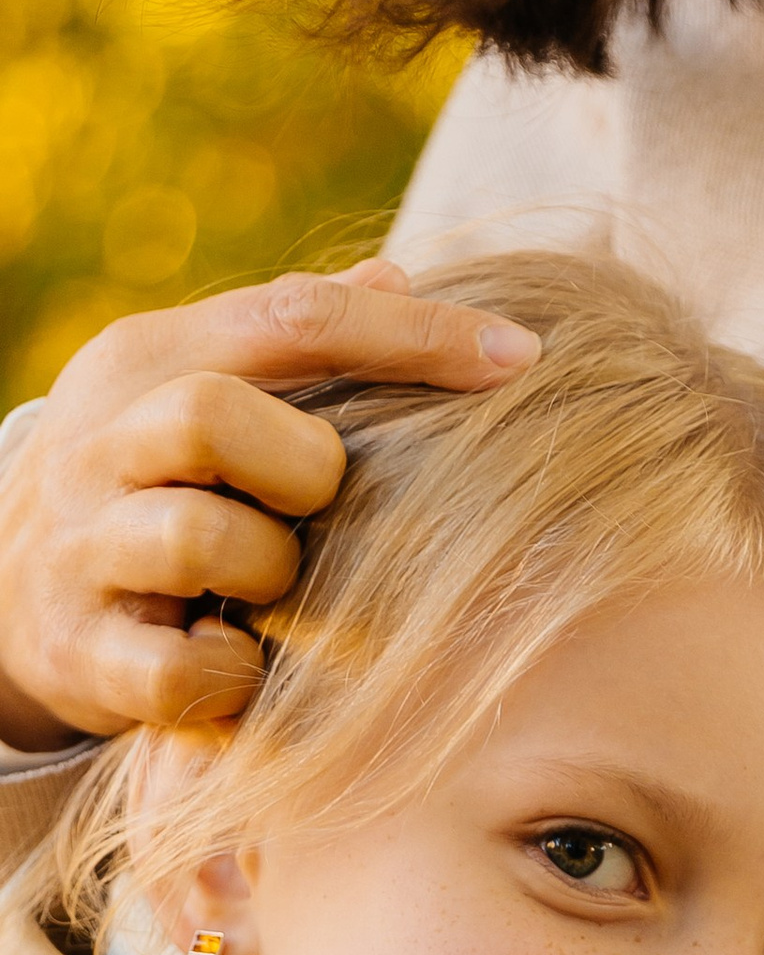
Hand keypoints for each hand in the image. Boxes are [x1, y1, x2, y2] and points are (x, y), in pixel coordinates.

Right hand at [0, 258, 539, 749]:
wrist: (1, 590)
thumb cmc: (146, 483)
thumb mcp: (192, 390)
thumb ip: (294, 344)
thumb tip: (399, 277)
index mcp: (144, 360)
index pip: (291, 315)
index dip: (414, 336)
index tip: (520, 356)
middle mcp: (100, 442)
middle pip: (214, 416)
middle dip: (303, 466)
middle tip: (317, 501)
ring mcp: (82, 548)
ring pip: (202, 539)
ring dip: (270, 573)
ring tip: (267, 588)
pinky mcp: (82, 653)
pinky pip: (185, 670)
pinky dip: (236, 678)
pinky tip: (244, 664)